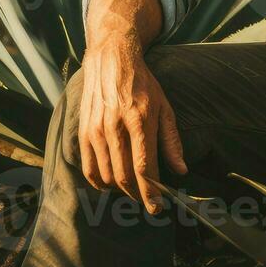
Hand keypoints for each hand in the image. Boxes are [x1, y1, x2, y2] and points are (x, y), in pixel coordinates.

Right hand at [76, 38, 187, 212]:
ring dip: (122, 190)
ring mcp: (97, 130)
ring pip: (107, 176)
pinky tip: (112, 184)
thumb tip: (181, 170)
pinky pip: (89, 169)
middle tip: (149, 201)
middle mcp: (115, 126)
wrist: (111, 61)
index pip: (144, 167)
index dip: (152, 192)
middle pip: (125, 177)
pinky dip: (101, 183)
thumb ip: (171, 140)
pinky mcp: (84, 132)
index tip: (159, 206)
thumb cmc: (143, 84)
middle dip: (139, 196)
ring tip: (134, 190)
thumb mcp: (164, 107)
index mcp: (139, 119)